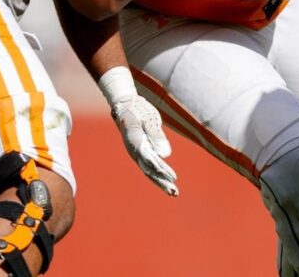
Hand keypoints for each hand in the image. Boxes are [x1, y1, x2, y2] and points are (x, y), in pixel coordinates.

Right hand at [98, 66, 178, 195]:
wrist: (124, 105)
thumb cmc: (137, 109)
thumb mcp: (148, 118)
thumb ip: (156, 135)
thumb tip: (165, 155)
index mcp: (135, 140)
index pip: (149, 159)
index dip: (161, 169)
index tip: (173, 177)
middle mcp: (134, 150)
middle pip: (149, 170)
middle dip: (162, 182)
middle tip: (174, 193)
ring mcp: (136, 153)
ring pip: (149, 171)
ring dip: (161, 182)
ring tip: (174, 192)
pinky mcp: (140, 152)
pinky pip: (149, 166)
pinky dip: (158, 174)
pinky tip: (167, 181)